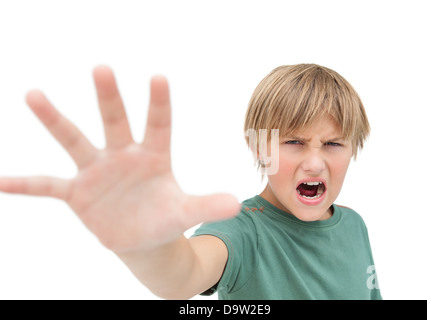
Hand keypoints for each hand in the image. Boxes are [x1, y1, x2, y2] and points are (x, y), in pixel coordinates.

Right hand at [0, 66, 239, 252]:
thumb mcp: (186, 212)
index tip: (158, 77)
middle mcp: (123, 155)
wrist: (143, 237)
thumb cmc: (166, 217)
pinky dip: (25, 184)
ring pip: (75, 140)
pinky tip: (0, 181)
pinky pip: (47, 186)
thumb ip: (207, 206)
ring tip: (33, 93)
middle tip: (102, 68)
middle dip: (108, 97)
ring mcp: (97, 171)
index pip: (159, 124)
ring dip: (55, 120)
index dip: (159, 103)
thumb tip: (237, 207)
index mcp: (154, 155)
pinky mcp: (77, 193)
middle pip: (115, 121)